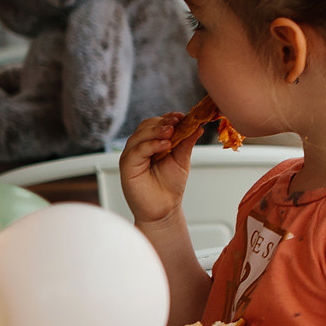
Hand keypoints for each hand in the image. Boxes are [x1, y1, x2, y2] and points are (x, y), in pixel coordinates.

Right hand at [118, 113, 193, 227]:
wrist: (164, 209)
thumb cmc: (170, 186)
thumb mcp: (181, 160)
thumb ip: (186, 143)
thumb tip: (198, 126)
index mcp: (151, 143)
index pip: (156, 123)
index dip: (168, 118)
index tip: (182, 116)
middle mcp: (140, 147)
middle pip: (146, 126)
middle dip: (162, 122)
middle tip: (177, 122)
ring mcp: (132, 155)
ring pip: (139, 136)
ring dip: (156, 131)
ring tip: (171, 132)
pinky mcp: (127, 165)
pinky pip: (136, 150)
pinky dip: (150, 145)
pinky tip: (164, 145)